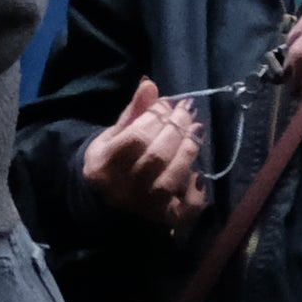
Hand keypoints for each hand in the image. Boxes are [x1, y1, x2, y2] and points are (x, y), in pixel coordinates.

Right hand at [88, 78, 210, 227]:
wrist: (104, 204)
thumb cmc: (110, 164)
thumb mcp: (112, 137)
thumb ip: (133, 113)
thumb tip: (150, 82)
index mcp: (103, 165)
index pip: (136, 137)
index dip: (157, 117)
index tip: (169, 103)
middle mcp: (123, 188)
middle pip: (157, 155)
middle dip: (177, 128)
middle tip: (188, 111)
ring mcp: (145, 205)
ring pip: (173, 176)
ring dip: (189, 149)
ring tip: (196, 130)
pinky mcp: (165, 219)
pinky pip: (187, 204)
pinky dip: (196, 189)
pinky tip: (198, 174)